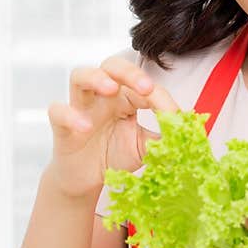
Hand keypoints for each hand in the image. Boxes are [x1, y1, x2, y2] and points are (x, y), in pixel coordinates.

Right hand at [47, 55, 179, 198]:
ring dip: (96, 78)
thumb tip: (188, 132)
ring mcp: (80, 107)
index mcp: (125, 97)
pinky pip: (58, 111)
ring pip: (80, 75)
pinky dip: (70, 115)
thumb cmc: (114, 155)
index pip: (142, 84)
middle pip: (111, 65)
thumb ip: (164, 138)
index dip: (159, 96)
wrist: (86, 181)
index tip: (174, 115)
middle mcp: (102, 96)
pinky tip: (84, 127)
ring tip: (110, 90)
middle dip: (129, 72)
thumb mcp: (144, 148)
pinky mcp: (61, 125)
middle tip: (146, 87)